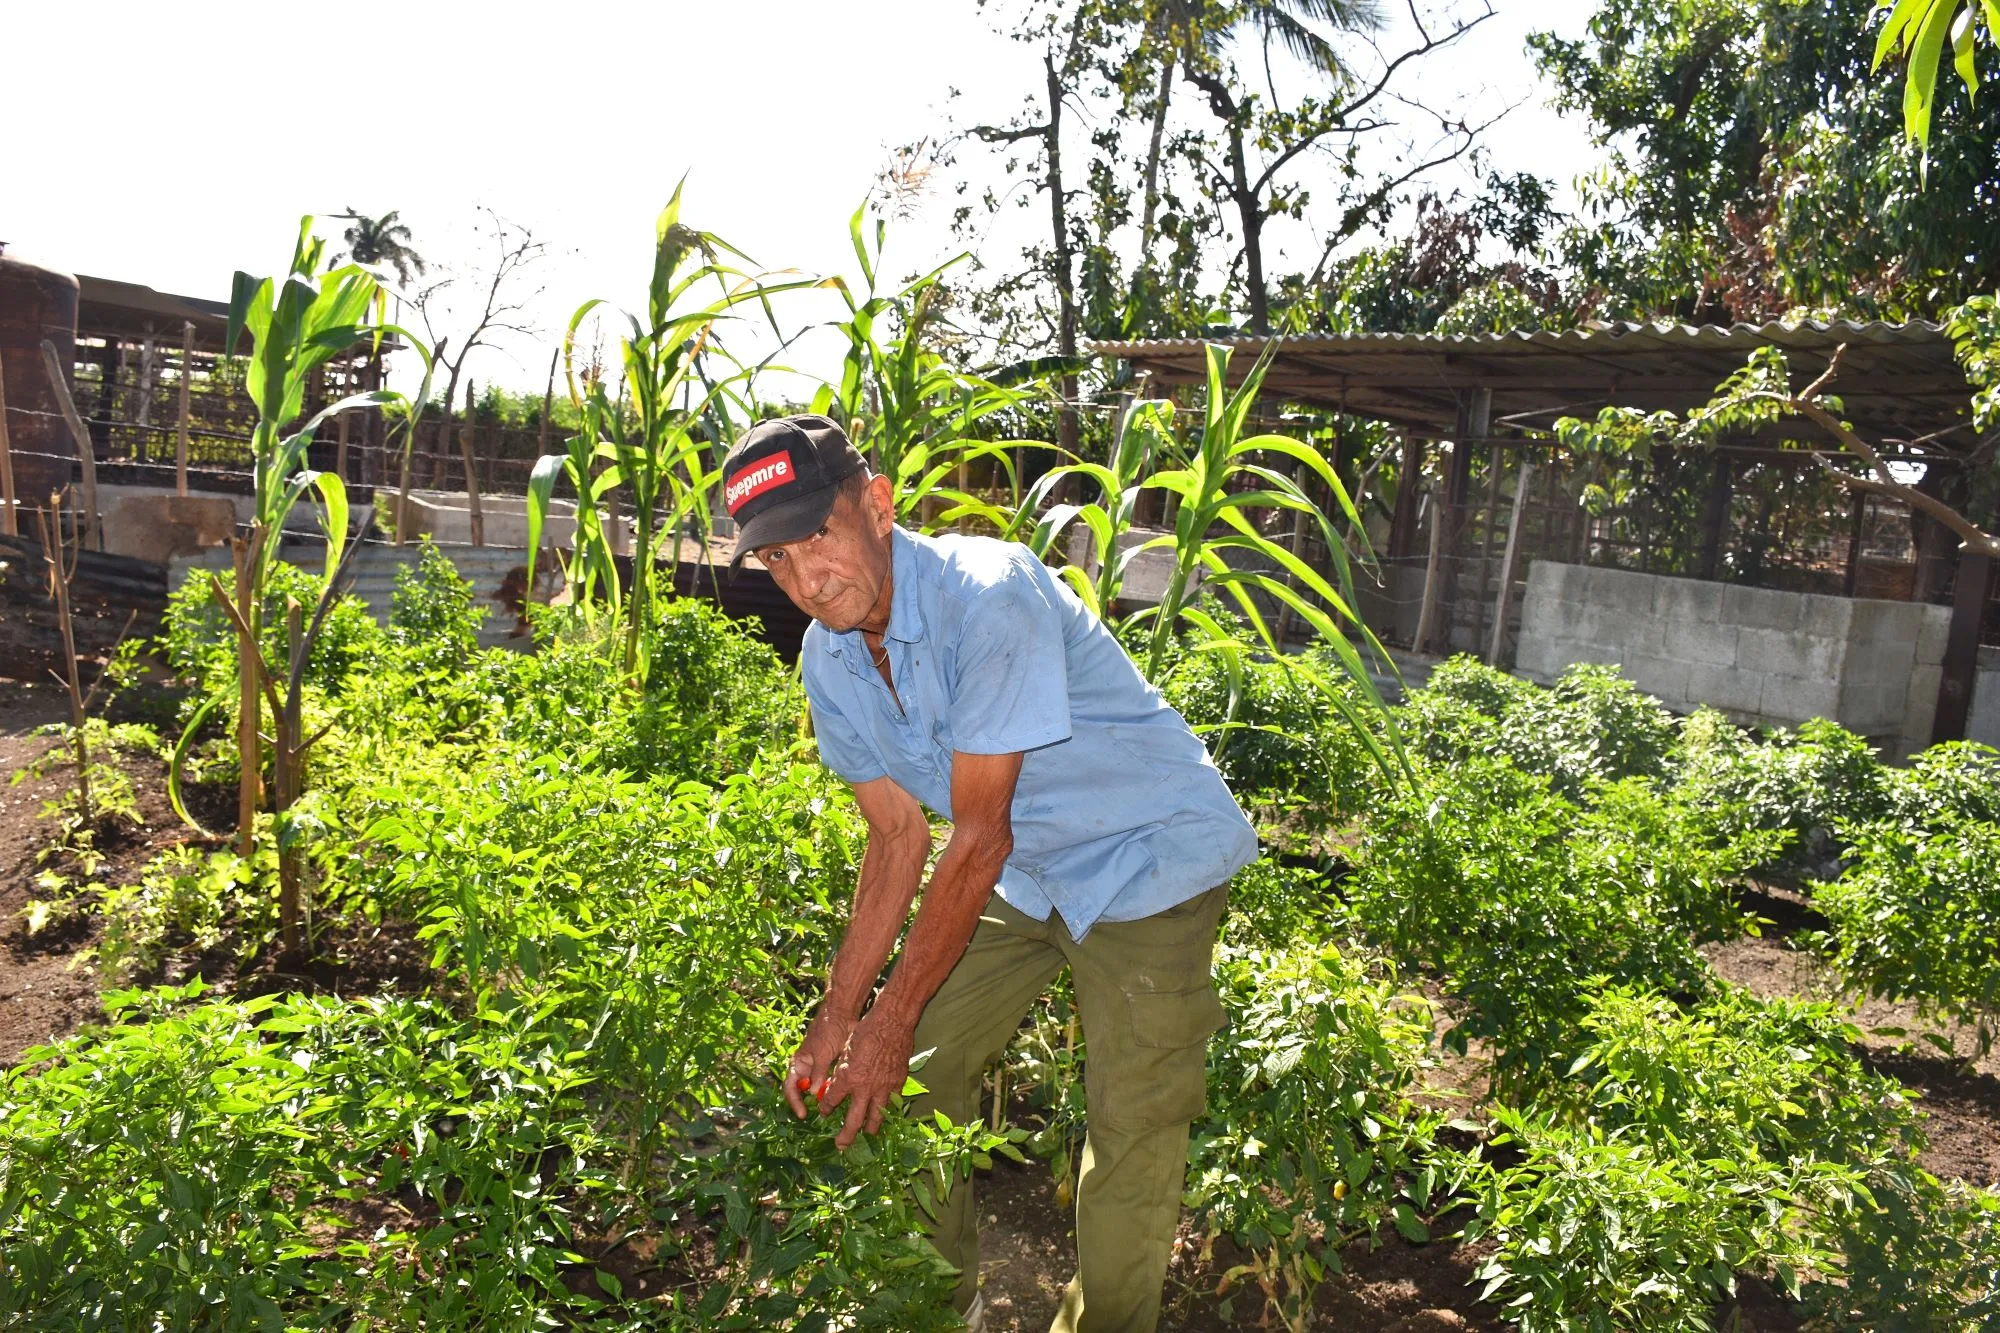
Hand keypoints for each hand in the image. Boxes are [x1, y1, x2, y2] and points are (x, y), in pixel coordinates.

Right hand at [785, 1007, 855, 1119]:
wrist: (843, 1014)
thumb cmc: (828, 1030)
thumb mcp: (822, 1053)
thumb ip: (818, 1073)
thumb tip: (812, 1093)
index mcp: (798, 1063)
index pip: (790, 1087)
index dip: (795, 1102)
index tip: (803, 1114)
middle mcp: (806, 1067)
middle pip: (802, 1091)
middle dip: (808, 1103)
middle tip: (819, 1115)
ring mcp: (818, 1067)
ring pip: (816, 1088)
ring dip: (821, 1098)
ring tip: (829, 1110)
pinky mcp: (831, 1065)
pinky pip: (828, 1082)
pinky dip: (831, 1090)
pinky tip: (838, 1097)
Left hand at [818, 1008, 914, 1148]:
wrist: (892, 1022)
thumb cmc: (865, 1031)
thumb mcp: (846, 1050)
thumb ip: (842, 1071)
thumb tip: (837, 1083)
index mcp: (847, 1078)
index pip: (832, 1101)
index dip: (826, 1108)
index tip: (824, 1112)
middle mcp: (864, 1088)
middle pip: (853, 1121)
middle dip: (845, 1136)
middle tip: (840, 1146)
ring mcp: (883, 1088)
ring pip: (876, 1118)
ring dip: (870, 1129)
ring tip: (867, 1137)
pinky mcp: (897, 1083)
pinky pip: (892, 1104)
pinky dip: (888, 1112)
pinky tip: (886, 1115)